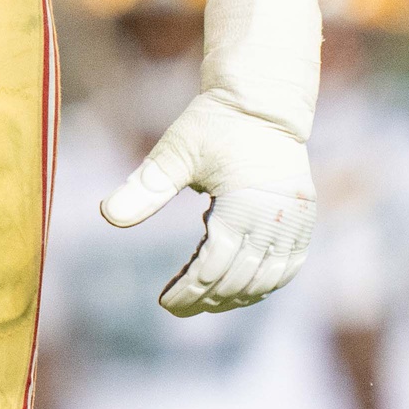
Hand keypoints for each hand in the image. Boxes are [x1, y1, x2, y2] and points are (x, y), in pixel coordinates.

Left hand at [101, 0, 320, 316]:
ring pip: (268, 279)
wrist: (261, 100)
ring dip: (238, 297)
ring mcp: (294, 221)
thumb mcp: (176, 151)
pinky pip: (290, 265)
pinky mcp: (303, 218)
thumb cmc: (214, 123)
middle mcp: (274, 220)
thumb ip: (145, 187)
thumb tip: (105, 215)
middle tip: (178, 308)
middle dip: (208, 299)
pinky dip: (266, 282)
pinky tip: (242, 288)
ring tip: (206, 302)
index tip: (165, 304)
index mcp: (242, 207)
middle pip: (240, 279)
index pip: (213, 267)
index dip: (188, 291)